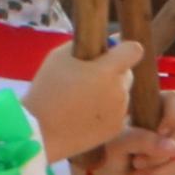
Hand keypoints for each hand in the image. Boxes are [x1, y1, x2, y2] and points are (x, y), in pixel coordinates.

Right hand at [22, 39, 141, 162]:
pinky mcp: (117, 129)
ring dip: (111, 93)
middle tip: (89, 80)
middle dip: (113, 73)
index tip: (111, 54)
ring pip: (123, 94)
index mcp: (108, 70)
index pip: (134, 50)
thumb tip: (109, 42)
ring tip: (84, 101)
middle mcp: (120, 90)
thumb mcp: (59, 57)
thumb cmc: (47, 90)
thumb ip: (86, 44)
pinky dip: (108, 111)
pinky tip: (86, 115)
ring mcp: (120, 112)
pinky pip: (118, 112)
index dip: (124, 49)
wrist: (40, 132)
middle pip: (127, 73)